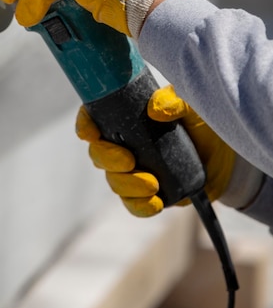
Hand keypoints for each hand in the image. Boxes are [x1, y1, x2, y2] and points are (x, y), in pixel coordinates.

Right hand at [76, 85, 236, 216]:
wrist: (222, 156)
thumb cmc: (199, 122)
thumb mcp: (189, 105)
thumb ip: (174, 101)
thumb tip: (156, 110)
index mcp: (123, 117)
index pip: (93, 118)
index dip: (85, 125)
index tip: (91, 133)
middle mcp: (121, 144)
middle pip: (98, 154)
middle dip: (107, 159)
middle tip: (129, 161)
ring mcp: (131, 171)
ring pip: (114, 181)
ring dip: (127, 185)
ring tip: (152, 184)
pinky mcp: (146, 194)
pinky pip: (133, 205)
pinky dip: (140, 206)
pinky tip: (155, 203)